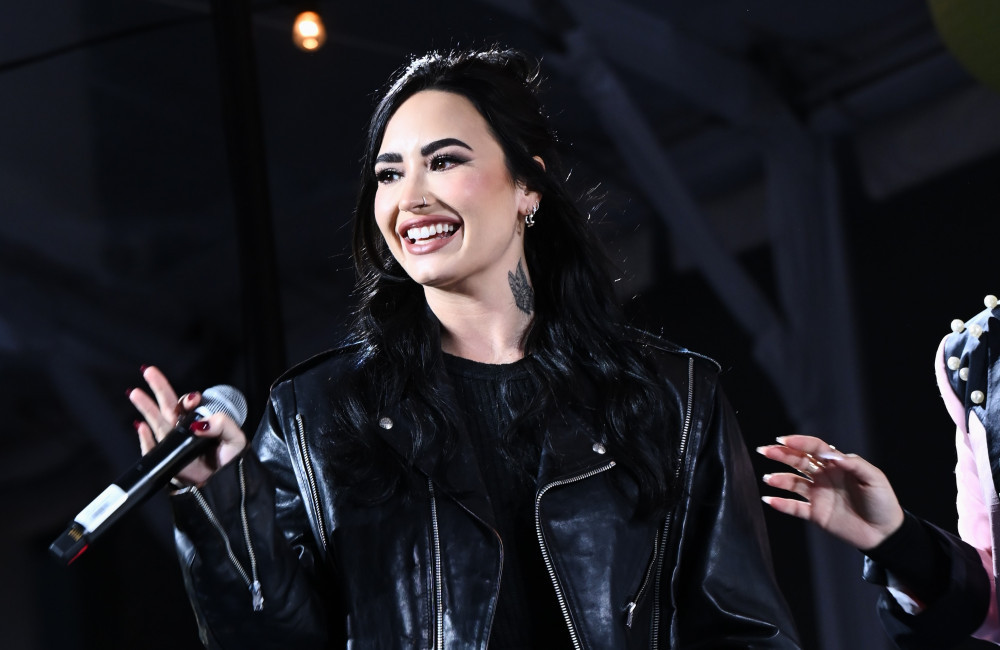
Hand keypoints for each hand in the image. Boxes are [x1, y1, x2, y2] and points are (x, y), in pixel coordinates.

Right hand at [128, 365, 246, 487]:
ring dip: (145, 407)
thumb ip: (222, 424)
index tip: (193, 399)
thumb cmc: (234, 463)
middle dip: (159, 388)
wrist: (226, 488)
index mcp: (203, 422)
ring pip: (156, 421)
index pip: (191, 405)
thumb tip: (197, 423)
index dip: (188, 398)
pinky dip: (144, 438)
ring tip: (134, 392)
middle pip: (169, 406)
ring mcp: (175, 445)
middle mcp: (187, 431)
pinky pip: (152, 448)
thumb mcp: (236, 439)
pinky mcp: (168, 461)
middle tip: (148, 371)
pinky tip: (139, 425)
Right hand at [757, 435, 904, 550]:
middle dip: (781, 454)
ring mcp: (818, 495)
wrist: (885, 533)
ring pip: (793, 483)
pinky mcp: (816, 514)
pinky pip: (795, 507)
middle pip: (798, 462)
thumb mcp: (874, 479)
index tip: (784, 440)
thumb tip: (831, 455)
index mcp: (837, 465)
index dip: (799, 443)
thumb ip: (854, 464)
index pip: (814, 449)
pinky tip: (769, 500)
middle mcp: (824, 477)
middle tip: (764, 450)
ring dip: (779, 479)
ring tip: (767, 478)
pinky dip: (781, 504)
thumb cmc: (883, 502)